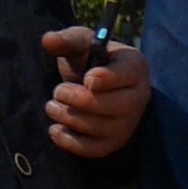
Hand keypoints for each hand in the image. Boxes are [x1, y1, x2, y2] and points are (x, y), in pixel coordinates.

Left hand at [45, 30, 148, 157]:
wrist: (93, 85)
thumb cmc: (89, 60)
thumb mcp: (80, 44)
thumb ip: (66, 40)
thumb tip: (48, 39)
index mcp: (135, 66)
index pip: (128, 74)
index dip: (107, 79)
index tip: (86, 78)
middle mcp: (139, 96)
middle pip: (119, 105)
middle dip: (82, 100)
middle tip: (58, 91)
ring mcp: (129, 122)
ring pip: (103, 128)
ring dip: (71, 118)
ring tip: (52, 106)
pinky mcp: (114, 141)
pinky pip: (96, 149)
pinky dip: (71, 142)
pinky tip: (55, 129)